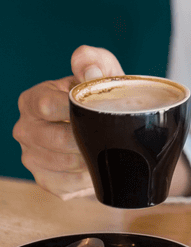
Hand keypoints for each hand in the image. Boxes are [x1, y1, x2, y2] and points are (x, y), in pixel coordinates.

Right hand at [12, 45, 123, 199]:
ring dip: (88, 158)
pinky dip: (85, 178)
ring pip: (61, 163)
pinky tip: (98, 166)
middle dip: (85, 137)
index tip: (98, 109)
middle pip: (54, 138)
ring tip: (107, 148)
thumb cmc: (101, 96)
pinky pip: (64, 185)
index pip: (46, 105)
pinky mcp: (44, 180)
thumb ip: (95, 61)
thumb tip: (89, 69)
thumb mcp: (102, 72)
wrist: (107, 124)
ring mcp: (31, 157)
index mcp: (32, 99)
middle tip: (109, 133)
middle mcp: (25, 129)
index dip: (74, 109)